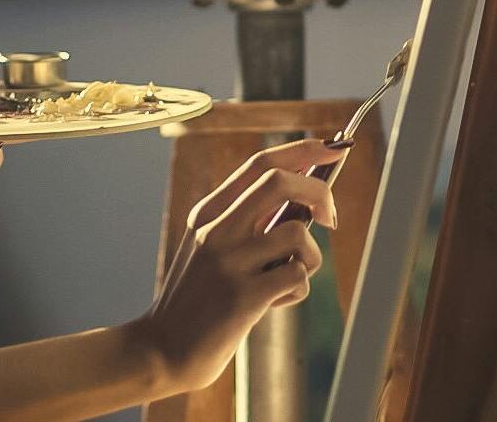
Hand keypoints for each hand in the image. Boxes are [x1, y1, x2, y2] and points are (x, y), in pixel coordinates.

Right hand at [138, 139, 343, 395]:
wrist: (163, 347)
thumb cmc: (198, 296)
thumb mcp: (210, 246)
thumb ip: (246, 221)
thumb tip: (305, 200)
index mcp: (209, 211)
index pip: (260, 164)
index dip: (301, 152)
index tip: (333, 148)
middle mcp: (216, 228)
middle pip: (279, 182)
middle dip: (318, 191)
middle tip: (331, 218)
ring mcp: (229, 261)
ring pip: (298, 234)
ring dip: (310, 258)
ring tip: (286, 277)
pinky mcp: (243, 296)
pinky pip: (297, 277)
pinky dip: (298, 289)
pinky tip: (276, 300)